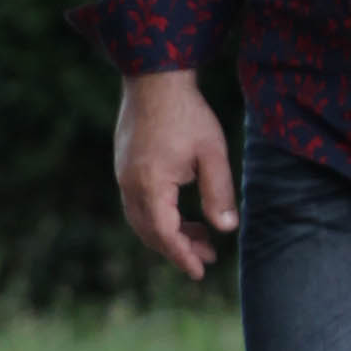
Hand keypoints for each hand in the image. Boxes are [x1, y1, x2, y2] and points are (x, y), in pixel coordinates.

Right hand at [115, 69, 236, 280]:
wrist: (155, 78)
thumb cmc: (187, 114)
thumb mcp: (212, 153)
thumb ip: (218, 192)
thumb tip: (227, 230)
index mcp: (150, 185)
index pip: (164, 234)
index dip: (183, 256)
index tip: (200, 272)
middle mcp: (129, 185)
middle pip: (150, 232)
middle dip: (178, 249)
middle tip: (209, 257)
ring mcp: (124, 176)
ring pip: (142, 221)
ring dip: (169, 234)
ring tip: (201, 237)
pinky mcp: (125, 167)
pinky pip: (139, 205)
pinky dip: (160, 218)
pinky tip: (182, 216)